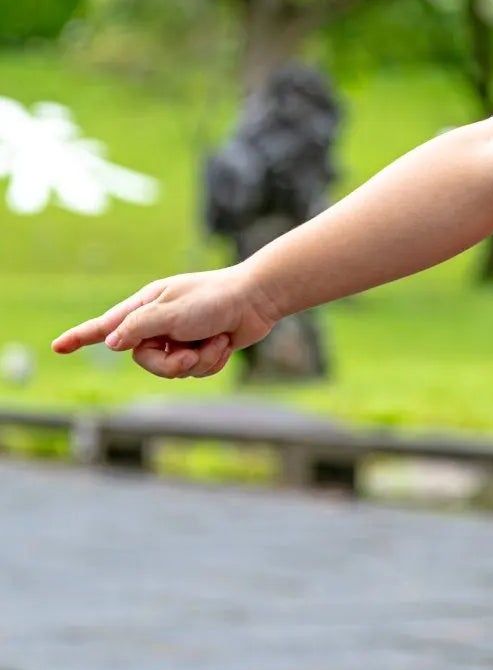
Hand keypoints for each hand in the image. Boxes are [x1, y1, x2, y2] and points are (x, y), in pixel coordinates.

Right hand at [51, 265, 280, 380]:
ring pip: (173, 370)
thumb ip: (139, 328)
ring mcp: (181, 337)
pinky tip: (225, 343)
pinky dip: (213, 361)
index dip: (80, 338)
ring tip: (215, 340)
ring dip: (198, 361)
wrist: (258, 299)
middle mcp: (160, 323)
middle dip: (169, 364)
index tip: (57, 347)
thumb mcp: (172, 311)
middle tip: (190, 350)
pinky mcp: (201, 348)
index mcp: (146, 306)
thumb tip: (111, 344)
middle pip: (145, 361)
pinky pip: (197, 370)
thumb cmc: (214, 299)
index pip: (106, 326)